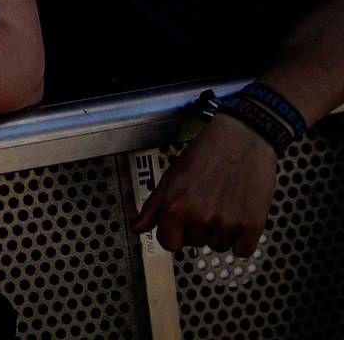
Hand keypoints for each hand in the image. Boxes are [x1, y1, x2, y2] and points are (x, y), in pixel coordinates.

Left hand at [132, 115, 278, 254]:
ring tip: (224, 204)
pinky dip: (242, 240)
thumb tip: (137, 228)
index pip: (169, 243)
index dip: (175, 234)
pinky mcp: (252, 224)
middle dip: (199, 228)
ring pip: (219, 246)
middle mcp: (200, 216)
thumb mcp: (172, 175)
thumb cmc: (207, 152)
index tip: (181, 225)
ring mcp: (227, 222)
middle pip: (195, 244)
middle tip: (207, 202)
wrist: (243, 137)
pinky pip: (242, 251)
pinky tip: (239, 218)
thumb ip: (153, 205)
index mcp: (175, 205)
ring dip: (221, 233)